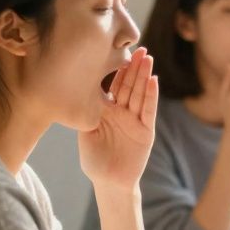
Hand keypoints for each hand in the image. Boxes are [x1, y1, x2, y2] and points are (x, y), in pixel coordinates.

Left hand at [79, 47, 158, 191]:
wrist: (109, 182)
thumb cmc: (95, 159)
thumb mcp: (85, 131)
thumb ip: (86, 111)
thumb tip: (77, 88)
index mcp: (107, 111)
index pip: (113, 85)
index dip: (116, 69)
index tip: (117, 50)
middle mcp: (123, 112)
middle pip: (129, 85)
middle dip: (134, 66)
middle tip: (138, 47)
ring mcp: (135, 120)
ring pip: (139, 93)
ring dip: (144, 75)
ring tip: (148, 58)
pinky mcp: (146, 131)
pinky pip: (148, 110)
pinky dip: (150, 95)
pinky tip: (153, 80)